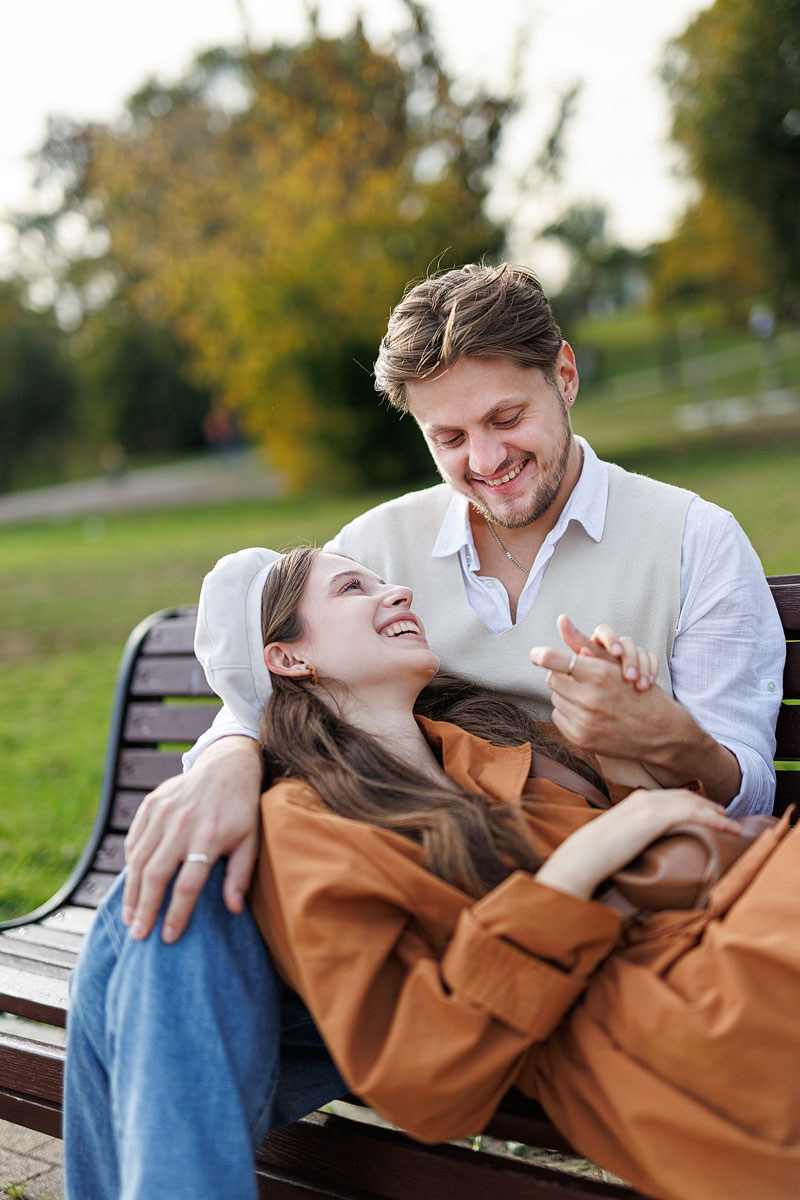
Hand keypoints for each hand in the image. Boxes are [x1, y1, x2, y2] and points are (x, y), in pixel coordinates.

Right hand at [123, 735, 262, 942]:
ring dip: (131, 893)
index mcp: (210, 836)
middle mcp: (182, 824)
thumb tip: (233, 910)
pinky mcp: (151, 804)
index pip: (187, 885)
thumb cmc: (242, 809)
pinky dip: (130, 865)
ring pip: (138, 860)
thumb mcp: (251, 840)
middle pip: (155, 876)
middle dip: (144, 910)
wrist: (227, 766)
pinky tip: (131, 887)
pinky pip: (134, 841)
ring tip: (129, 919)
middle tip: (138, 936)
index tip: (168, 938)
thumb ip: (240, 875)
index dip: (176, 915)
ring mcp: (163, 812)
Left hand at [530, 616, 741, 804]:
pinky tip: (586, 712)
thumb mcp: (617, 664)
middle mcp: (590, 699)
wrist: (660, 733)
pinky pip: (559, 716)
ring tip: (585, 695)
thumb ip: (586, 642)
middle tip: (575, 676)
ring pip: (556, 698)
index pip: (556, 663)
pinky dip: (568, 712)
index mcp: (600, 676)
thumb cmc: (638, 691)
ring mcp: (584, 722)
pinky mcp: (580, 739)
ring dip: (565, 693)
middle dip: (562, 674)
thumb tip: (561, 620)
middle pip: (553, 679)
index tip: (535, 654)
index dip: (543, 656)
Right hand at [536, 788, 742, 899]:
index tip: (707, 812)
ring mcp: (649, 805)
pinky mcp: (656, 817)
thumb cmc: (596, 856)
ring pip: (692, 803)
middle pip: (684, 796)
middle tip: (724, 815)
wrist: (584, 857)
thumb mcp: (616, 840)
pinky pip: (693, 813)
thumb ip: (631, 838)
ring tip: (732, 824)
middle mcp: (643, 798)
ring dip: (715, 812)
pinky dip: (714, 819)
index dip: (691, 802)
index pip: (669, 797)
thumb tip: (639, 851)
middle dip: (707, 804)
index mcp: (634, 801)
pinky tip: (728, 828)